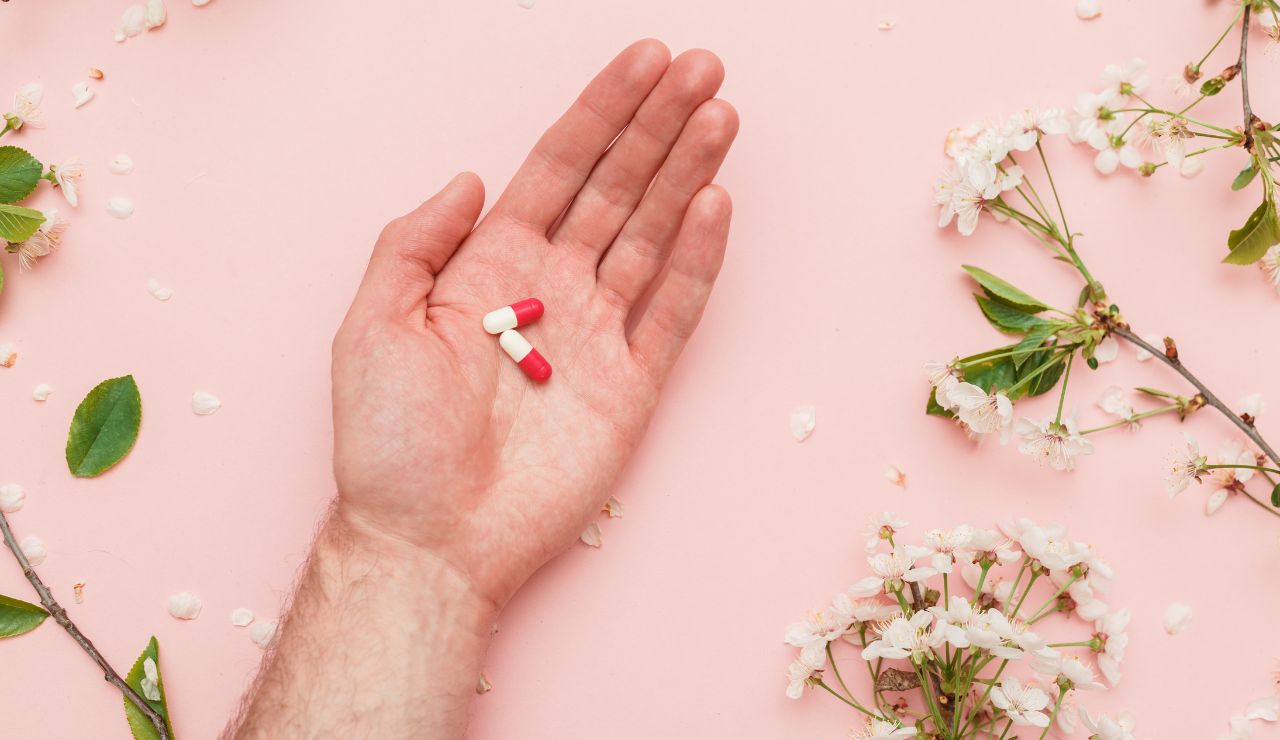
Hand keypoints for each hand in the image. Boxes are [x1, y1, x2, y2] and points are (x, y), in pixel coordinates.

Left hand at [331, 40, 737, 608]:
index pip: (558, 169)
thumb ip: (416, 241)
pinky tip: (716, 205)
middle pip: (617, 188)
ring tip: (721, 116)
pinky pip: (673, 310)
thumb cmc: (390, 441)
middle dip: (659, 126)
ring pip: (652, 235)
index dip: (602, 112)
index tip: (646, 61)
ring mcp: (597, 335)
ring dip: (687, 174)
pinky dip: (698, 259)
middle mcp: (552, 289)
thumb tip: (472, 177)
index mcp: (492, 266)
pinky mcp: (632, 385)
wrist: (430, 539)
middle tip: (705, 69)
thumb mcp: (372, 323)